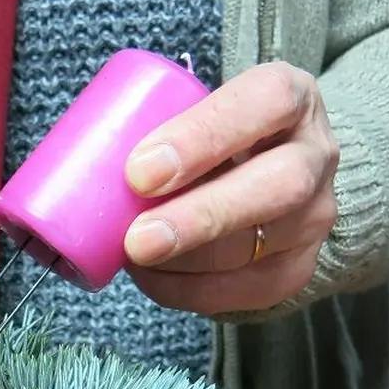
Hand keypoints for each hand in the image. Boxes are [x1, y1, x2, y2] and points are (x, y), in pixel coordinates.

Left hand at [121, 62, 339, 314]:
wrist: (269, 177)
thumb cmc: (209, 140)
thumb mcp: (193, 112)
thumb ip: (153, 127)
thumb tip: (75, 169)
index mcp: (287, 98)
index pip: (263, 102)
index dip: (202, 137)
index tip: (140, 171)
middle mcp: (314, 154)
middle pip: (276, 185)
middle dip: (199, 216)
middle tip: (137, 238)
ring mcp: (313, 215)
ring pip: (258, 245)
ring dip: (184, 261)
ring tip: (133, 257)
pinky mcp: (297, 267)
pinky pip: (246, 290)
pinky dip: (188, 290)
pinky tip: (151, 278)